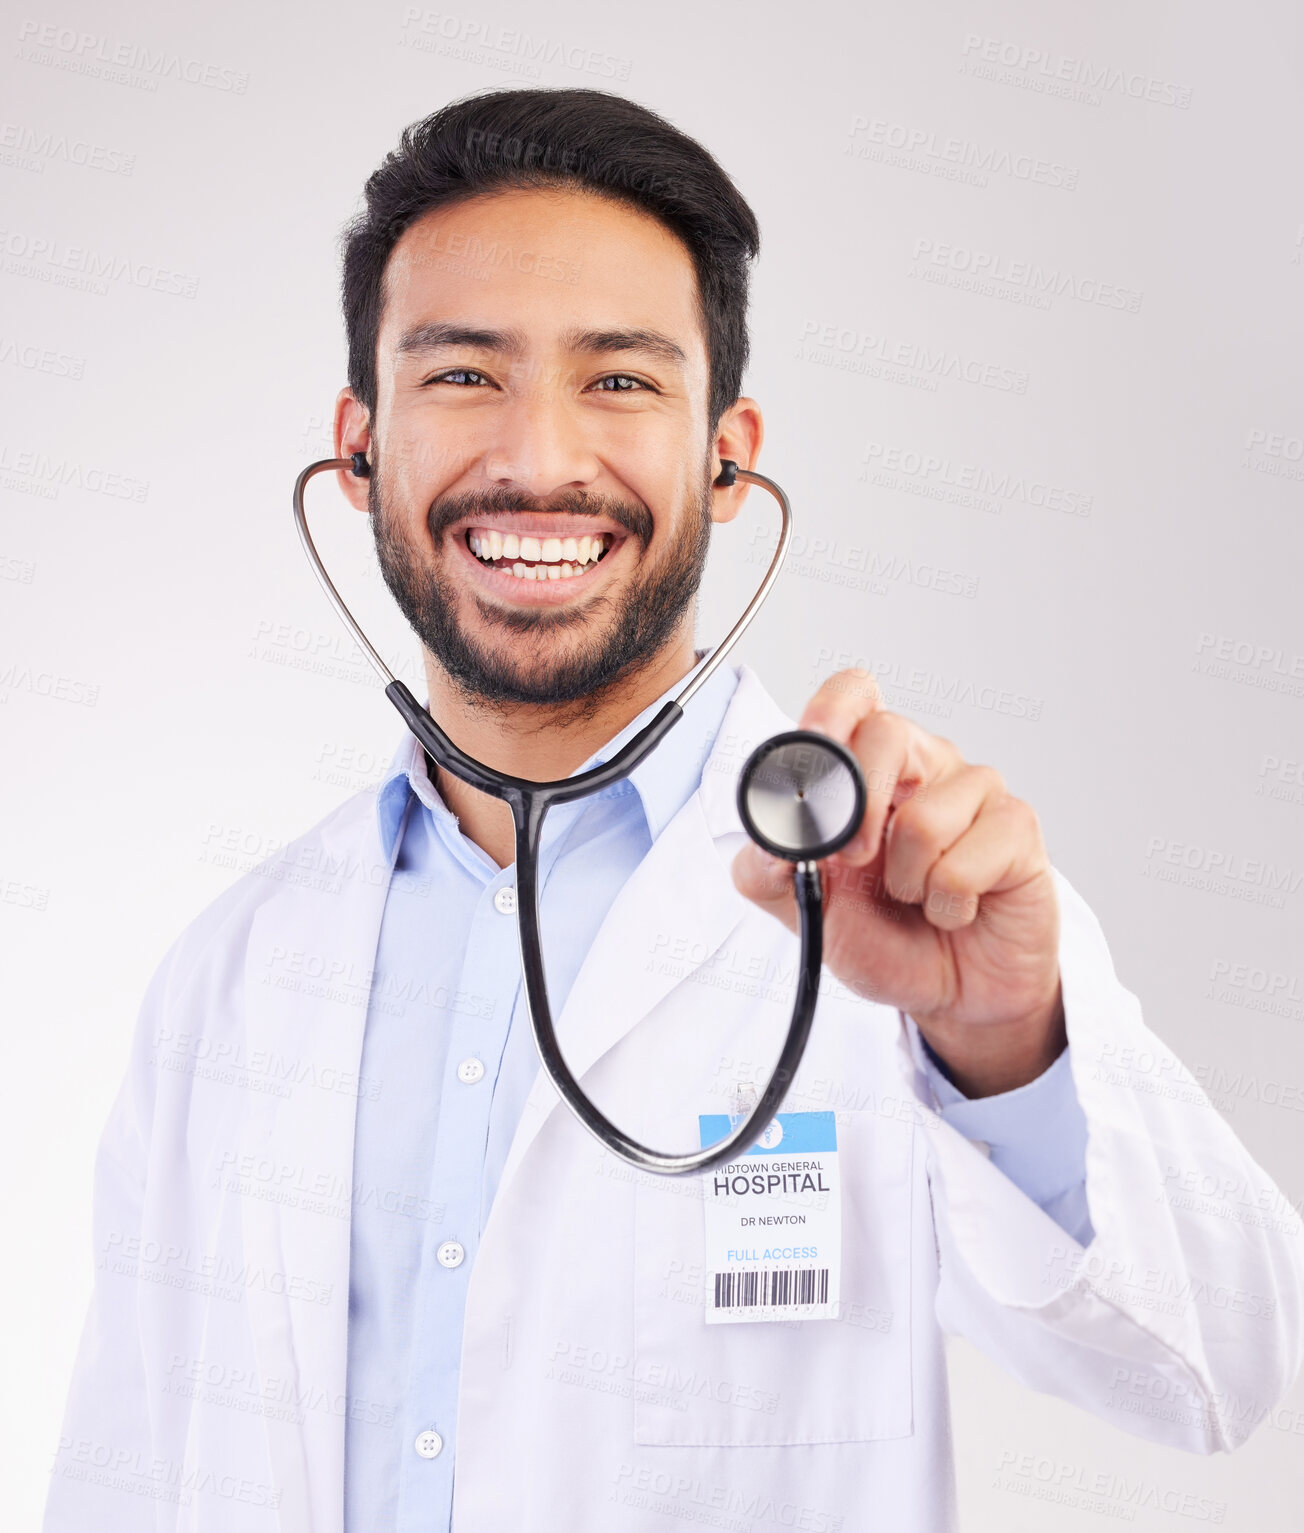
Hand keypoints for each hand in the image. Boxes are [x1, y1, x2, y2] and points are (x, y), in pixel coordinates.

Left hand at [732, 669, 1064, 1096]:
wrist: (950, 990)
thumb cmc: (884, 934)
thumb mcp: (802, 906)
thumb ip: (765, 869)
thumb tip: (767, 837)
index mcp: (869, 764)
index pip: (853, 694)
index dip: (829, 713)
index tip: (810, 758)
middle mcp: (925, 762)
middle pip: (886, 734)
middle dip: (854, 812)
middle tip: (854, 862)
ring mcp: (976, 791)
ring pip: (923, 817)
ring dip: (906, 882)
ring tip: (917, 896)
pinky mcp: (1016, 828)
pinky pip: (963, 864)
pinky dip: (946, 905)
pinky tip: (956, 909)